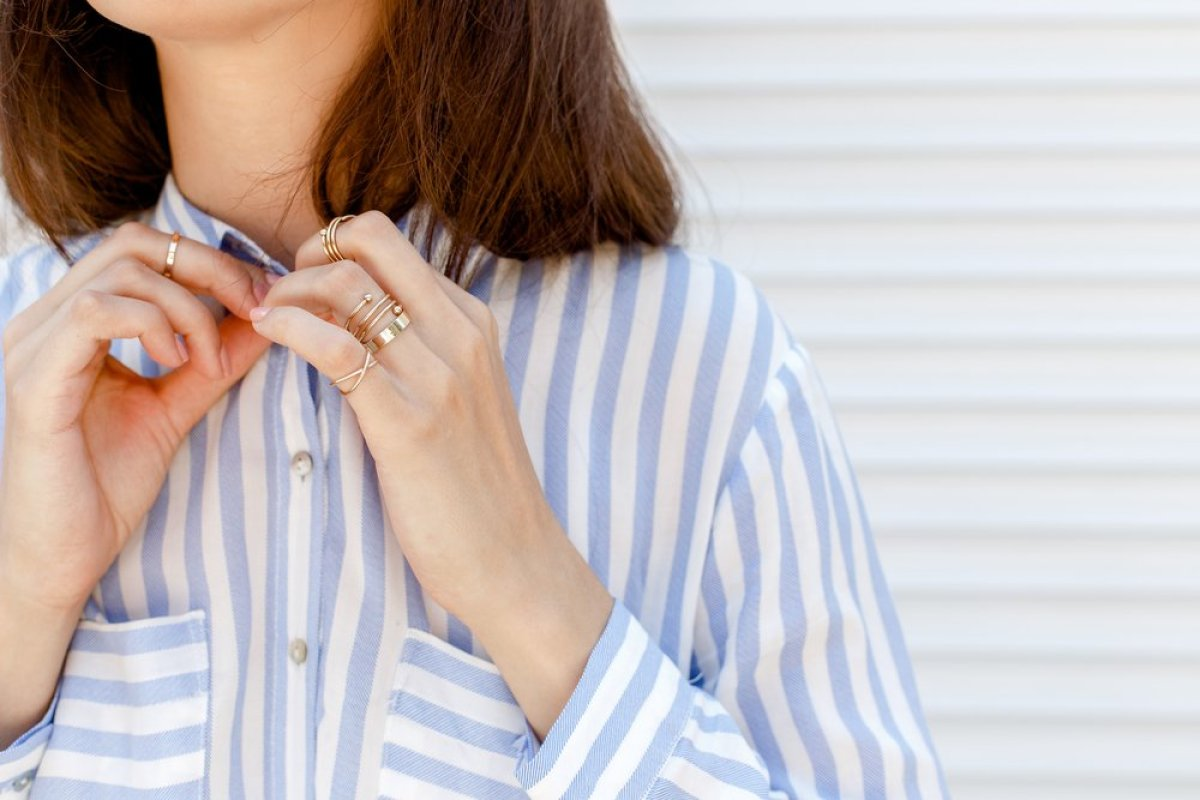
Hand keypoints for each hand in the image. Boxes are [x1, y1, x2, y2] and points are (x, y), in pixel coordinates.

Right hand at [0, 221, 272, 612]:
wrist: (62, 556)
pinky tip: (175, 362)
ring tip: (209, 359)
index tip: (264, 300)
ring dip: (189, 307)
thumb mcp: (175, 408)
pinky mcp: (34, 379)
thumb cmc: (105, 486)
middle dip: (211, 268)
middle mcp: (47, 321)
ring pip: (122, 270)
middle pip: (137, 243)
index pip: (146, 250)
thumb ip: (213, 361)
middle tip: (255, 311)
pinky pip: (94, 313)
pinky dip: (152, 324)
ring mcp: (34, 345)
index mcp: (75, 322)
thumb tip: (267, 320)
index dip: (213, 263)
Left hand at [248, 211, 613, 736]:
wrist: (515, 557)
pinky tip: (268, 338)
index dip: (331, 251)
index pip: (390, 243)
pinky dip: (290, 329)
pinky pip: (336, 349)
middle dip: (308, 253)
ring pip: (346, 284)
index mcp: (471, 322)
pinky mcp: (408, 423)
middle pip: (370, 238)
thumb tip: (355, 319)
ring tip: (264, 323)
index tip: (302, 288)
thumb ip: (422, 349)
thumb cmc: (476, 485)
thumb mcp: (462, 397)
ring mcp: (438, 376)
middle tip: (279, 297)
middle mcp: (459, 334)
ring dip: (287, 292)